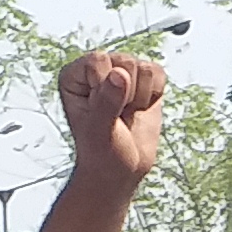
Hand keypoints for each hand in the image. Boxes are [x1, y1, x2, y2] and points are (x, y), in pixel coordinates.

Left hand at [57, 51, 169, 195]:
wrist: (120, 170)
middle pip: (125, 62)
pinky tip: (140, 109)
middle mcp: (96, 68)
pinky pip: (158, 73)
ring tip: (128, 113)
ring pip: (144, 68)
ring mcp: (120, 71)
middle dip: (128, 95)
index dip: (107, 89)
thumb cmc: (101, 153)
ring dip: (142, 97)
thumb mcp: (99, 131)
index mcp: (74, 76)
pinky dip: (154, 95)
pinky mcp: (142, 79)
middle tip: (118, 116)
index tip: (104, 113)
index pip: (98, 61)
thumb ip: (107, 102)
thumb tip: (120, 74)